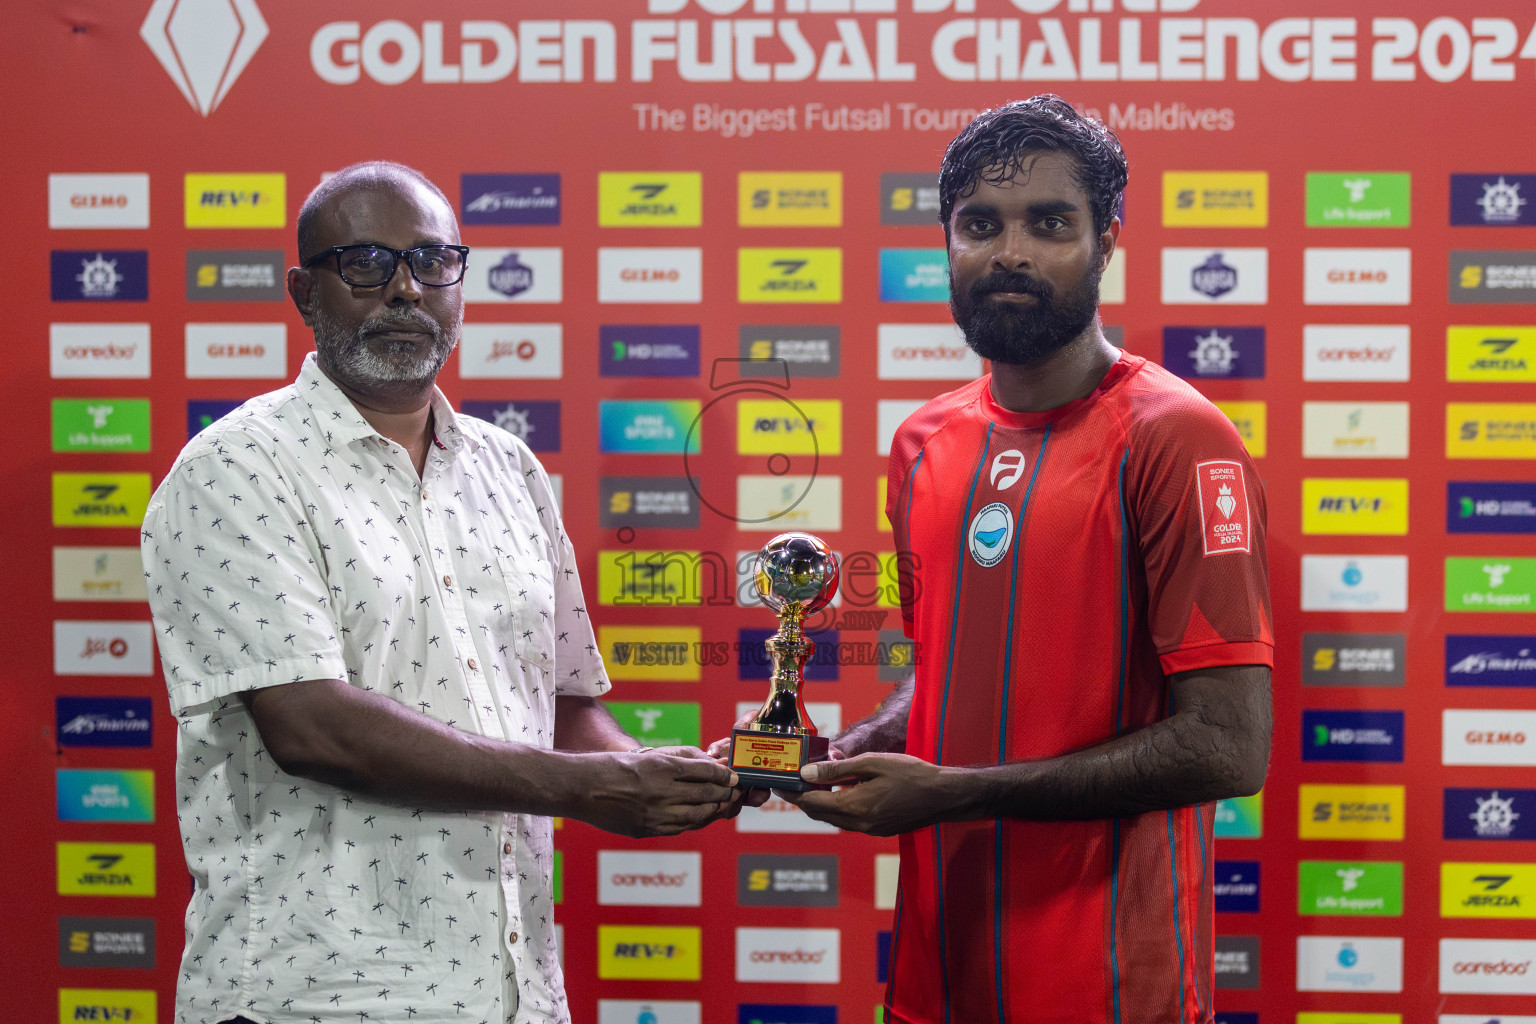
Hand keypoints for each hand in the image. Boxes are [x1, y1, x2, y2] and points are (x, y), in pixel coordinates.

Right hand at [574, 750, 740, 837]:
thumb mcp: (648, 755)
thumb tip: (707, 766)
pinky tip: (698, 817)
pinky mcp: (646, 829)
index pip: (705, 771)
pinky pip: (679, 828)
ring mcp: (654, 813)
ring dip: (713, 810)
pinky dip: (693, 822)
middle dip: (724, 793)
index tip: (733, 777)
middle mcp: (661, 791)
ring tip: (720, 805)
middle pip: (705, 794)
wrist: (583, 787)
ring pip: (697, 815)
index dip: (723, 775)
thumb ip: (678, 760)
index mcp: (662, 767)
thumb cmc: (614, 766)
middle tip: (733, 792)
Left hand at [776, 753, 968, 836]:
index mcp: (855, 808)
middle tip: (794, 779)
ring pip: (833, 818)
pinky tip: (841, 789)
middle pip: (819, 814)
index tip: (780, 783)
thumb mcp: (872, 764)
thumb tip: (807, 772)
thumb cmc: (912, 774)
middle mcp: (859, 824)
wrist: (944, 795)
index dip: (793, 793)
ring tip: (815, 780)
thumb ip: (838, 770)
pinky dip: (838, 806)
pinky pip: (849, 820)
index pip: (812, 804)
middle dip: (804, 798)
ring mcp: (869, 829)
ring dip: (821, 802)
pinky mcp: (878, 829)